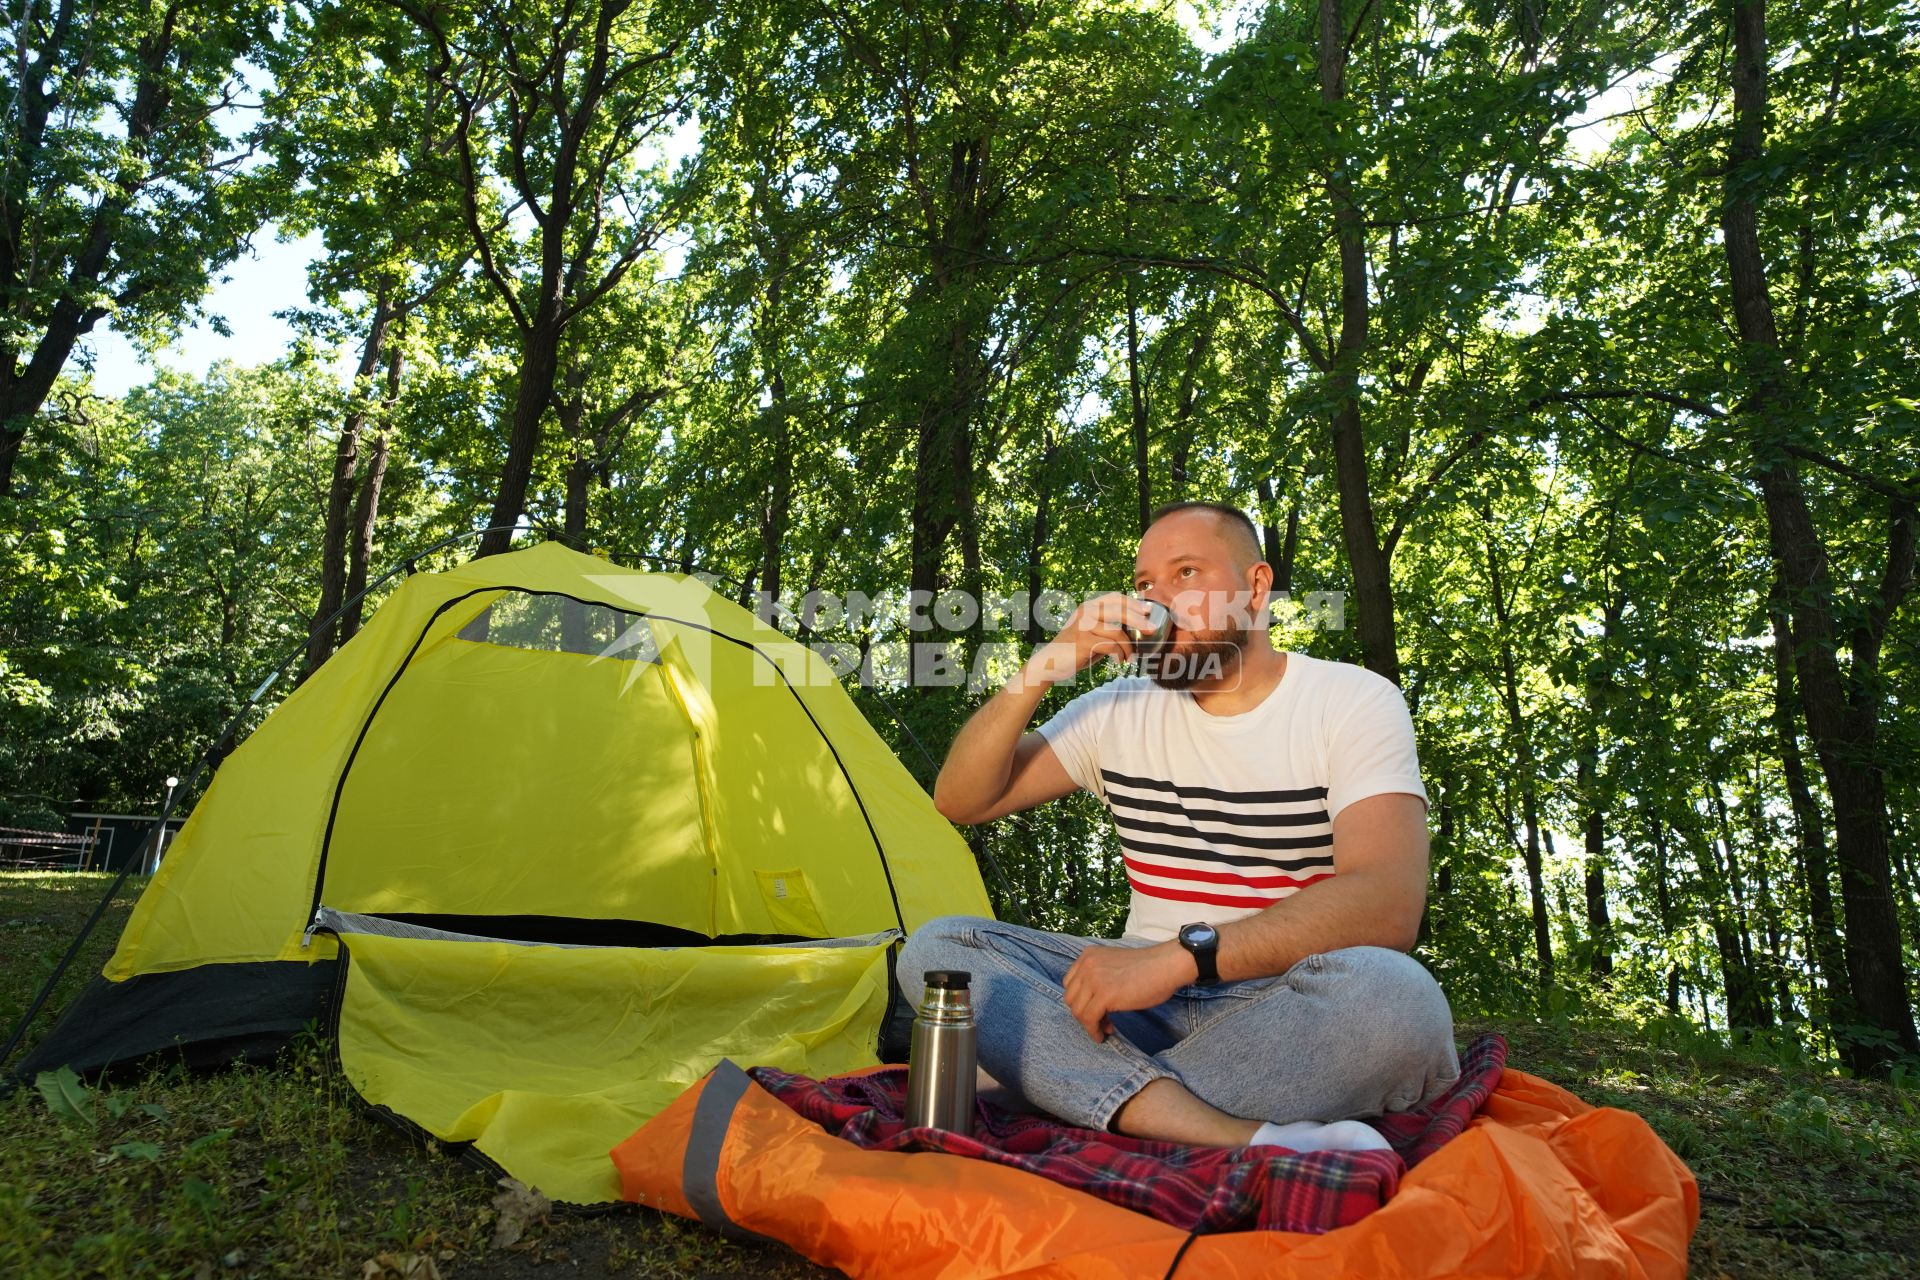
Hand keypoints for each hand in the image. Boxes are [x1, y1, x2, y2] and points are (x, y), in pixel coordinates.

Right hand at [1027, 592, 1156, 685]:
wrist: (1050, 663)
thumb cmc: (1074, 650)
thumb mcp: (1091, 633)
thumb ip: (1108, 627)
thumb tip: (1135, 628)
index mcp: (1088, 607)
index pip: (1115, 598)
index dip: (1133, 603)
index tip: (1148, 610)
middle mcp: (1086, 612)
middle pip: (1119, 610)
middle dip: (1139, 620)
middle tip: (1151, 629)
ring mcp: (1084, 626)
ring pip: (1117, 632)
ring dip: (1128, 646)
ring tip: (1130, 657)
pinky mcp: (1084, 641)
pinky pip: (1111, 646)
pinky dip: (1120, 654)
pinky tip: (1120, 661)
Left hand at [1062, 942, 1196, 1041]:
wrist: (1166, 965)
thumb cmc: (1148, 969)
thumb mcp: (1114, 967)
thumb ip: (1099, 978)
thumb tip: (1091, 1005)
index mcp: (1088, 955)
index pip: (1070, 983)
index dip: (1081, 1000)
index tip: (1096, 1009)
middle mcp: (1087, 964)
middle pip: (1070, 997)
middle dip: (1083, 1013)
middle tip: (1101, 1022)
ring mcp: (1094, 978)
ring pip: (1077, 1010)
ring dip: (1088, 1024)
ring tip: (1104, 1029)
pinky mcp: (1104, 994)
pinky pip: (1089, 1018)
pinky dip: (1093, 1030)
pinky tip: (1103, 1035)